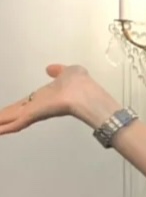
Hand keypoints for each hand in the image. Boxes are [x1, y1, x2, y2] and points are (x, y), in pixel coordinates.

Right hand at [0, 64, 116, 136]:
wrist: (86, 94)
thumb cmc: (80, 83)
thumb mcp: (67, 73)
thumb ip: (58, 71)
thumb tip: (50, 69)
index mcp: (44, 97)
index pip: (24, 104)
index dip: (14, 108)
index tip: (4, 112)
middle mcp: (37, 106)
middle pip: (15, 113)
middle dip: (3, 117)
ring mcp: (35, 112)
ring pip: (13, 119)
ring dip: (1, 123)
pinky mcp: (35, 115)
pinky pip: (18, 123)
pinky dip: (5, 127)